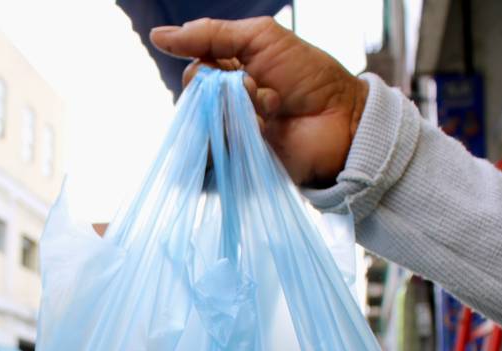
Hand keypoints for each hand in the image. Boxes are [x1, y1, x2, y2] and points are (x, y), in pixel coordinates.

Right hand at [151, 17, 367, 185]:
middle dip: (224, 90)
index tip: (236, 67)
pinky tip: (264, 131)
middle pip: (192, 103)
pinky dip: (238, 137)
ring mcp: (230, 139)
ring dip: (237, 112)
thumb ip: (210, 34)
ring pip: (202, 128)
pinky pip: (214, 157)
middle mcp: (224, 110)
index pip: (193, 74)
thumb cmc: (310, 76)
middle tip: (257, 87)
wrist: (343, 118)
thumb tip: (157, 36)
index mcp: (227, 78)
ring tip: (270, 109)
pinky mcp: (237, 166)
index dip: (207, 69)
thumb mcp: (260, 38)